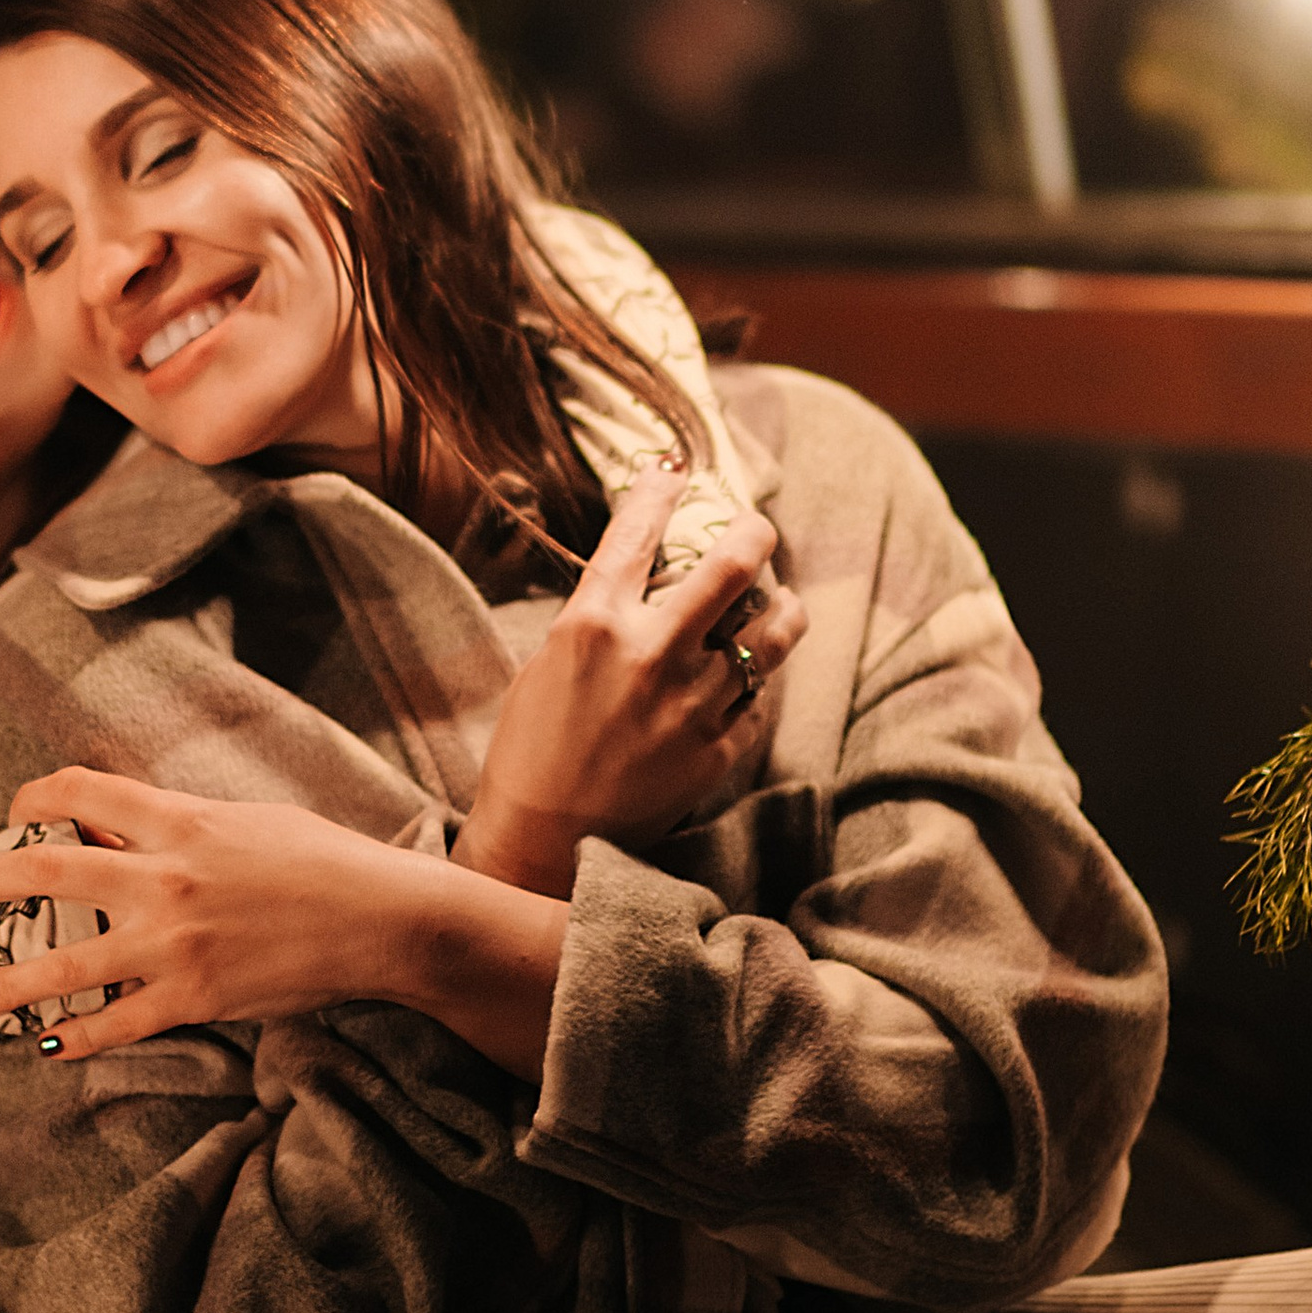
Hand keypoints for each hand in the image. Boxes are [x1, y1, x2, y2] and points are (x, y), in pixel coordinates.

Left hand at [0, 769, 564, 1075]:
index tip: (13, 810)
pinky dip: (79, 1037)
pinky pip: (118, 1023)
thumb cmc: (323, 858)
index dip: (35, 796)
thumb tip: (129, 822)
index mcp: (178, 820)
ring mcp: (172, 943)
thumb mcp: (247, 819)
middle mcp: (163, 878)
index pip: (81, 793)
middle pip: (47, 870)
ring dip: (8, 981)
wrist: (380, 918)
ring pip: (65, 964)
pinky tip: (49, 1046)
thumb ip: (182, 823)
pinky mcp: (193, 998)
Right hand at [454, 463, 804, 898]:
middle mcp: (650, 654)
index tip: (676, 470)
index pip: (637, 533)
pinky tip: (749, 675)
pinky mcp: (717, 750)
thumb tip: (645, 573)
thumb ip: (600, 615)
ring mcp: (691, 704)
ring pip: (772, 632)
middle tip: (758, 530)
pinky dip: (757, 679)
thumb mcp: (548, 661)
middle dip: (755, 534)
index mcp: (592, 625)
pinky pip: (760, 697)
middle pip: (733, 566)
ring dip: (781, 608)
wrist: (543, 842)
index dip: (661, 491)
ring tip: (780, 602)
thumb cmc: (530, 750)